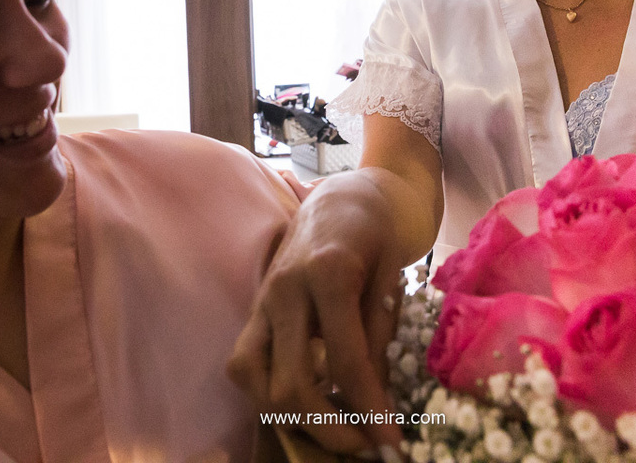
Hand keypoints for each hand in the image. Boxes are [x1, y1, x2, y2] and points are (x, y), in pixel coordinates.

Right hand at [229, 174, 407, 457]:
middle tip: (364, 446)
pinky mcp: (253, 309)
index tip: (391, 444)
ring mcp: (262, 299)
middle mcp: (285, 289)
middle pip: (291, 381)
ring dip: (290, 418)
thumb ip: (378, 335)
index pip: (345, 362)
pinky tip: (302, 404)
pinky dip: (267, 394)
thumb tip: (375, 400)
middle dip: (328, 428)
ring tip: (332, 430)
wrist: (344, 196)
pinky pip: (244, 363)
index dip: (369, 410)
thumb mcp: (391, 278)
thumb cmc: (375, 234)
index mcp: (328, 274)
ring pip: (253, 378)